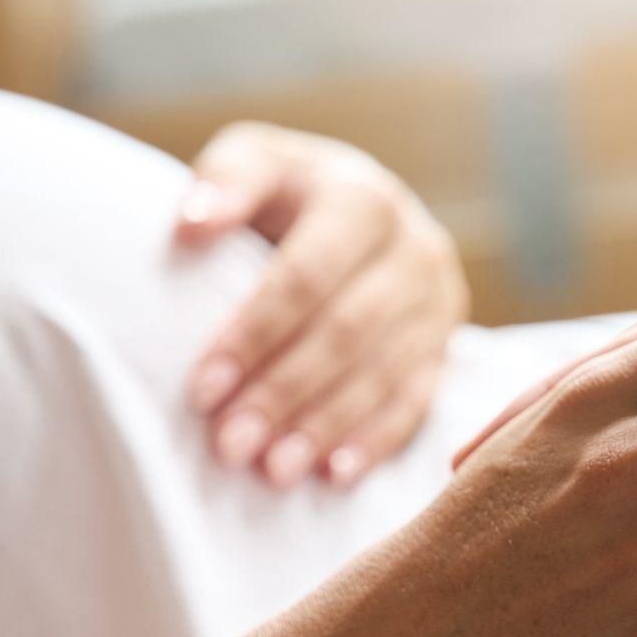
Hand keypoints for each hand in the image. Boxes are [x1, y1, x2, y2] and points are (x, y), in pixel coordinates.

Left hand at [176, 123, 468, 487]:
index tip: (203, 390)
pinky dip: (375, 442)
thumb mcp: (257, 162)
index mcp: (364, 199)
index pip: (306, 276)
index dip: (254, 335)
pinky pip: (417, 403)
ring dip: (324, 428)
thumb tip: (190, 225)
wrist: (358, 209)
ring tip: (271, 472)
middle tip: (229, 445)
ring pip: (382, 375)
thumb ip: (226, 181)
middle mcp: (415, 248)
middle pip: (346, 332)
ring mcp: (438, 302)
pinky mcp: (446, 347)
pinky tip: (333, 474)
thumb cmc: (286, 194)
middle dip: (284, 393)